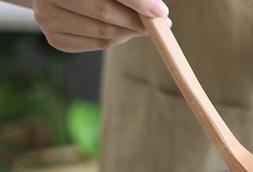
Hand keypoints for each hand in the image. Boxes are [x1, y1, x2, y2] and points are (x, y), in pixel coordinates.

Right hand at [32, 0, 170, 51]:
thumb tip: (156, 8)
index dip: (137, 2)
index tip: (160, 11)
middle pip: (105, 14)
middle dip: (138, 21)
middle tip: (159, 23)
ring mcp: (49, 20)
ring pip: (104, 34)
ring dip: (130, 32)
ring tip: (141, 25)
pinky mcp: (55, 40)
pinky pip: (97, 45)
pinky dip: (116, 39)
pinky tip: (122, 30)